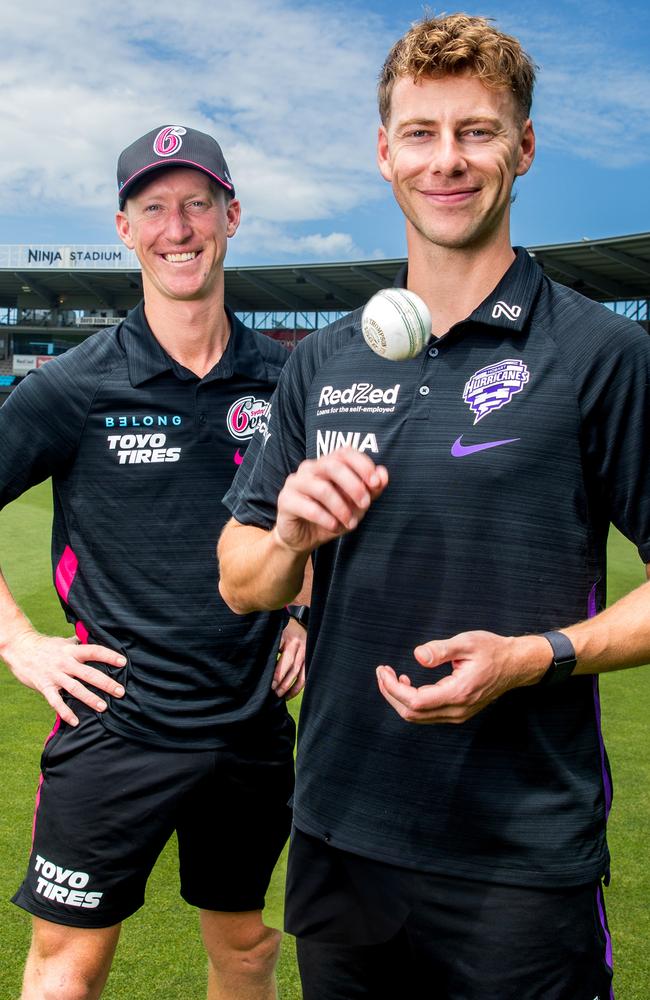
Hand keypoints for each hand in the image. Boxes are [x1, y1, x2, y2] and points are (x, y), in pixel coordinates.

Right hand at [4, 628, 125, 725]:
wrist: (20, 649)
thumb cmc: (46, 646)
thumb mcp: (64, 642)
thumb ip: (80, 643)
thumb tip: (97, 639)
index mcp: (72, 650)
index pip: (94, 651)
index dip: (109, 656)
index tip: (123, 662)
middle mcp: (65, 662)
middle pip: (88, 673)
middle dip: (106, 683)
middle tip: (121, 692)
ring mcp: (55, 675)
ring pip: (75, 688)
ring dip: (90, 698)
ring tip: (103, 708)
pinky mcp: (44, 686)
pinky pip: (55, 701)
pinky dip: (65, 712)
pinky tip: (75, 722)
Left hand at [272, 617, 306, 698]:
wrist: (298, 623)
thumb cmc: (280, 630)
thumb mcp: (273, 634)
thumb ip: (267, 647)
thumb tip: (254, 664)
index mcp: (286, 637)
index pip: (281, 657)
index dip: (276, 672)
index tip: (269, 683)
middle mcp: (298, 644)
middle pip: (291, 666)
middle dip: (282, 681)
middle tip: (273, 691)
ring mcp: (306, 651)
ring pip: (299, 673)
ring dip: (290, 686)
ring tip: (280, 696)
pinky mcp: (310, 658)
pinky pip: (305, 676)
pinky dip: (298, 687)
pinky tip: (289, 694)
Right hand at [274, 448, 388, 554]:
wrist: (302, 538)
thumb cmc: (330, 516)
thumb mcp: (355, 506)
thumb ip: (371, 490)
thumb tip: (384, 474)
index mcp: (327, 464)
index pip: (344, 452)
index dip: (362, 464)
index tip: (376, 482)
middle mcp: (310, 468)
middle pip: (332, 466)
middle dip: (353, 485)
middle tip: (366, 504)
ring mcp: (295, 483)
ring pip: (322, 488)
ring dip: (341, 507)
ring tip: (350, 523)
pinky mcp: (285, 500)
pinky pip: (308, 507)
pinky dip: (325, 518)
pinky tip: (334, 526)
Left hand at [376, 631, 550, 723]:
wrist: (516, 665)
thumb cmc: (492, 650)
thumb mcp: (467, 642)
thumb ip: (440, 650)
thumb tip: (418, 655)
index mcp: (458, 693)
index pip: (415, 701)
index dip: (393, 688)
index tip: (384, 670)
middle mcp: (457, 710)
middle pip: (412, 713)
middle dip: (391, 693)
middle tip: (382, 671)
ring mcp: (458, 714)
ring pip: (418, 717)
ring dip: (399, 699)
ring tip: (391, 676)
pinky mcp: (458, 713)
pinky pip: (428, 714)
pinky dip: (412, 702)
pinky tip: (408, 683)